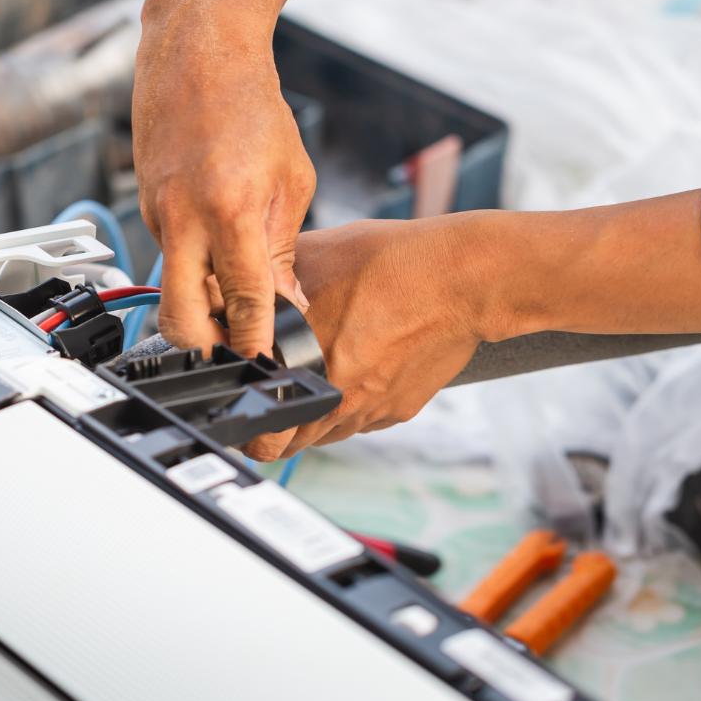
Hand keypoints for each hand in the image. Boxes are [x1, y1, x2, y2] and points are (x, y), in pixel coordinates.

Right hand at [134, 0, 314, 358]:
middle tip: (236, 355)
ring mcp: (156, 214)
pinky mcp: (145, 208)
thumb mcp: (290, 178)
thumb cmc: (250, 105)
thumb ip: (283, 247)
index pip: (243, 299)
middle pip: (179, 318)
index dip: (256, 342)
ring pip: (172, 288)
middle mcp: (182, 218)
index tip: (268, 366)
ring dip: (201, 305)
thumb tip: (284, 302)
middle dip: (205, 350)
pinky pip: (169, 256)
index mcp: (229, 209)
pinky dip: (193, 267)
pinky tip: (218, 252)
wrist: (196, 50)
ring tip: (237, 302)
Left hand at [243, 218, 486, 460]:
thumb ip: (271, 280)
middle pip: (290, 444)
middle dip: (275, 430)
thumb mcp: (314, 256)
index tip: (246, 407)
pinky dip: (351, 407)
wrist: (462, 279)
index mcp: (304, 365)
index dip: (248, 419)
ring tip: (312, 384)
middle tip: (272, 403)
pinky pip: (362, 421)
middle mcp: (336, 398)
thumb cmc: (392, 263)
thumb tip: (237, 281)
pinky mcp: (398, 410)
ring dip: (312, 420)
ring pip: (325, 436)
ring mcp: (370, 409)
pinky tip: (354, 373)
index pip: (261, 425)